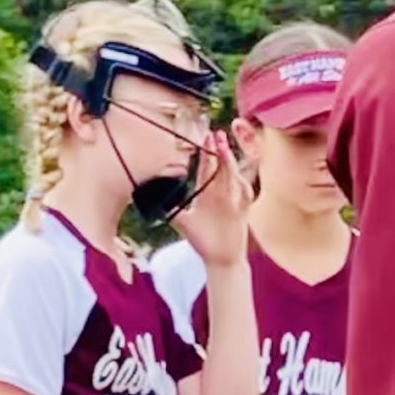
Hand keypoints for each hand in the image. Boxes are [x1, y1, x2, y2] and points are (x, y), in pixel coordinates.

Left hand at [171, 132, 253, 266]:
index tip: (205, 137)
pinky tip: (235, 177)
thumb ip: (172, 211)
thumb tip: (151, 204)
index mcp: (208, 193)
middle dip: (219, 152)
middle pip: (221, 168)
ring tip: (223, 149)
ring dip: (228, 163)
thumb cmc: (203, 241)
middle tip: (216, 134)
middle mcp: (221, 194)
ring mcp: (233, 201)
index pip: (208, 168)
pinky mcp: (242, 212)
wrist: (220, 260)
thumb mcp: (183, 223)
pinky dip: (240, 187)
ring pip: (231, 178)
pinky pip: (243, 195)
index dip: (207, 153)